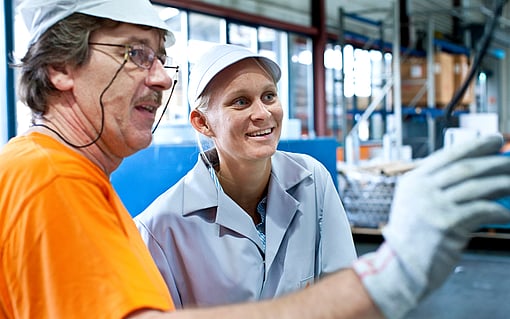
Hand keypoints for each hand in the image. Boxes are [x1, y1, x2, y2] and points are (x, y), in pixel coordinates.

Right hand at [353, 135, 509, 318]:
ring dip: (502, 183)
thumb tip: (474, 177)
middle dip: (494, 162)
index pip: (448, 155)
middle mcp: (421, 190)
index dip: (475, 145)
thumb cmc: (412, 240)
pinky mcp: (446, 224)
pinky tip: (507, 213)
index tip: (494, 140)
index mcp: (413, 181)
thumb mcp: (415, 205)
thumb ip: (436, 188)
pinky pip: (480, 210)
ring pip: (476, 186)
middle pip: (466, 168)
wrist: (400, 268)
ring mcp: (432, 206)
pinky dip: (498, 210)